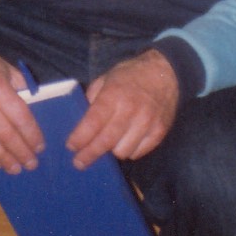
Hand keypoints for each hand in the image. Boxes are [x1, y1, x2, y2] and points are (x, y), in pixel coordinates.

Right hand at [0, 34, 44, 172]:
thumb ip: (21, 90)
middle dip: (21, 152)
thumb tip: (34, 114)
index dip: (31, 136)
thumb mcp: (7, 69)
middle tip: (31, 164)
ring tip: (16, 168)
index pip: (20, 118)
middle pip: (6, 135)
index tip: (39, 147)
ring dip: (5, 159)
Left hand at [65, 49, 178, 169]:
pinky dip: (129, 150)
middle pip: (106, 142)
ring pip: (123, 152)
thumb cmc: (130, 75)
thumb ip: (92, 99)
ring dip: (112, 150)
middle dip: (89, 154)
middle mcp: (130, 110)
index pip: (93, 123)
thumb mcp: (105, 79)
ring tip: (107, 143)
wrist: (164, 72)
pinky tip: (125, 142)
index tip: (71, 147)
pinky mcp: (159, 132)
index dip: (80, 138)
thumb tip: (81, 122)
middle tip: (79, 162)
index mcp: (113, 95)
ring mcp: (147, 123)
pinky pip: (139, 153)